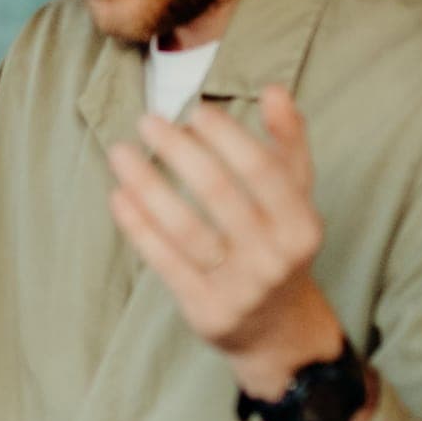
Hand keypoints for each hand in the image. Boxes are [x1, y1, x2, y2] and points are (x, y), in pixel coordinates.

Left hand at [105, 85, 346, 399]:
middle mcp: (274, 258)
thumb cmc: (280, 244)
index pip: (262, 171)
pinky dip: (139, 226)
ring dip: (148, 184)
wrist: (278, 329)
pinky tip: (120, 195)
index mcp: (302, 225)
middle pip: (219, 194)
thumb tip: (273, 91)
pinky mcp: (206, 310)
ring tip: (121, 152)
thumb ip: (289, 143)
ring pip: (185, 228)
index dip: (227, 137)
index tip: (194, 113)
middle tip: (148, 120)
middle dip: (179, 151)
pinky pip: (165, 261)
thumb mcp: (297, 197)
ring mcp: (240, 288)